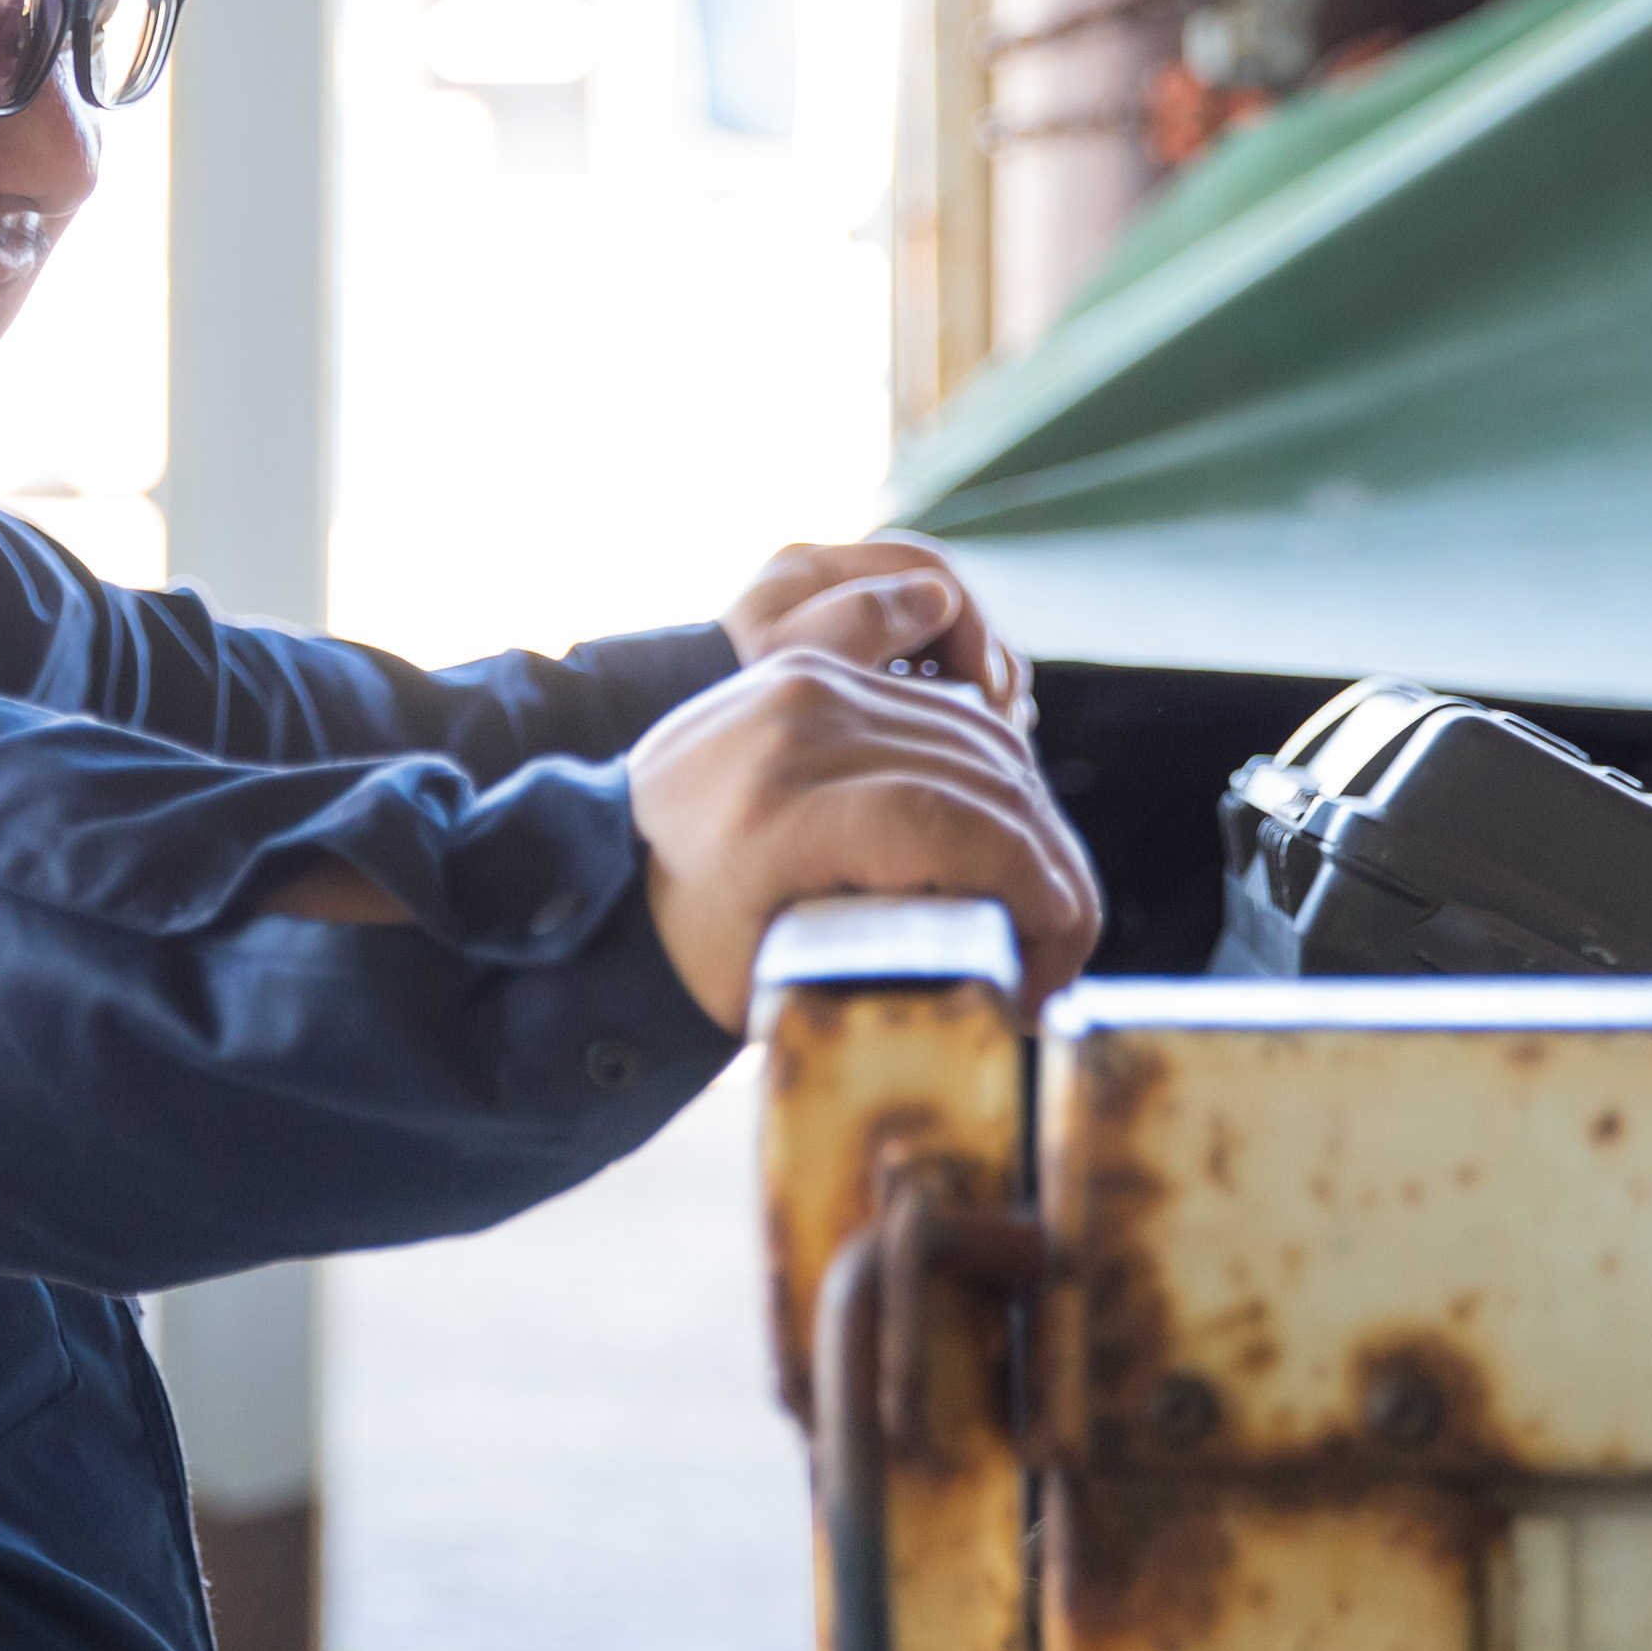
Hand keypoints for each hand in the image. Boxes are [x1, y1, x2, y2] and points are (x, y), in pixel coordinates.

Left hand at [626, 649, 1101, 1032]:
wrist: (590, 859)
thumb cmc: (680, 944)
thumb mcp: (775, 982)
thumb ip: (889, 967)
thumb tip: (1008, 976)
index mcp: (778, 809)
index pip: (955, 827)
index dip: (1034, 893)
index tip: (1052, 968)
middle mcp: (796, 725)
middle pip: (982, 777)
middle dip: (1049, 871)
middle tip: (1061, 954)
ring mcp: (805, 684)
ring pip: (977, 738)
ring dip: (1031, 821)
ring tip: (1038, 907)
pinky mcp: (812, 668)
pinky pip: (941, 711)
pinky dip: (993, 771)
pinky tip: (1005, 838)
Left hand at [719, 534, 1029, 731]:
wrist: (658, 742)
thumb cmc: (720, 709)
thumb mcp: (792, 666)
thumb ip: (862, 624)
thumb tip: (937, 597)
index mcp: (810, 568)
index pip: (926, 571)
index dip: (974, 627)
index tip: (991, 694)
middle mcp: (821, 580)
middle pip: (937, 598)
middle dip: (982, 652)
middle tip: (1007, 715)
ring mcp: (828, 617)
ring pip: (931, 629)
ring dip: (971, 671)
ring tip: (998, 725)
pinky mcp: (836, 659)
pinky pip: (911, 657)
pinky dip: (945, 686)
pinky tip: (968, 725)